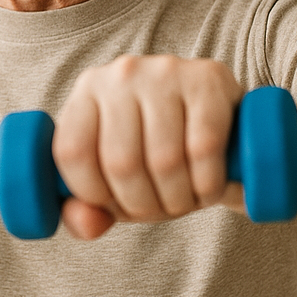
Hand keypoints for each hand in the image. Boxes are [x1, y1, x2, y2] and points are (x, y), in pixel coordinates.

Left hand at [52, 55, 244, 239]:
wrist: (224, 120)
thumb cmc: (156, 152)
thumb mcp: (115, 179)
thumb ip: (87, 209)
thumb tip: (87, 224)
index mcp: (87, 90)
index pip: (72, 151)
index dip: (91, 193)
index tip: (114, 207)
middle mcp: (121, 73)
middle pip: (121, 161)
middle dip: (142, 205)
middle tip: (160, 211)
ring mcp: (165, 71)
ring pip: (164, 159)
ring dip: (177, 199)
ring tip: (185, 202)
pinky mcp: (208, 78)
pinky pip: (203, 147)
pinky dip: (207, 184)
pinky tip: (208, 190)